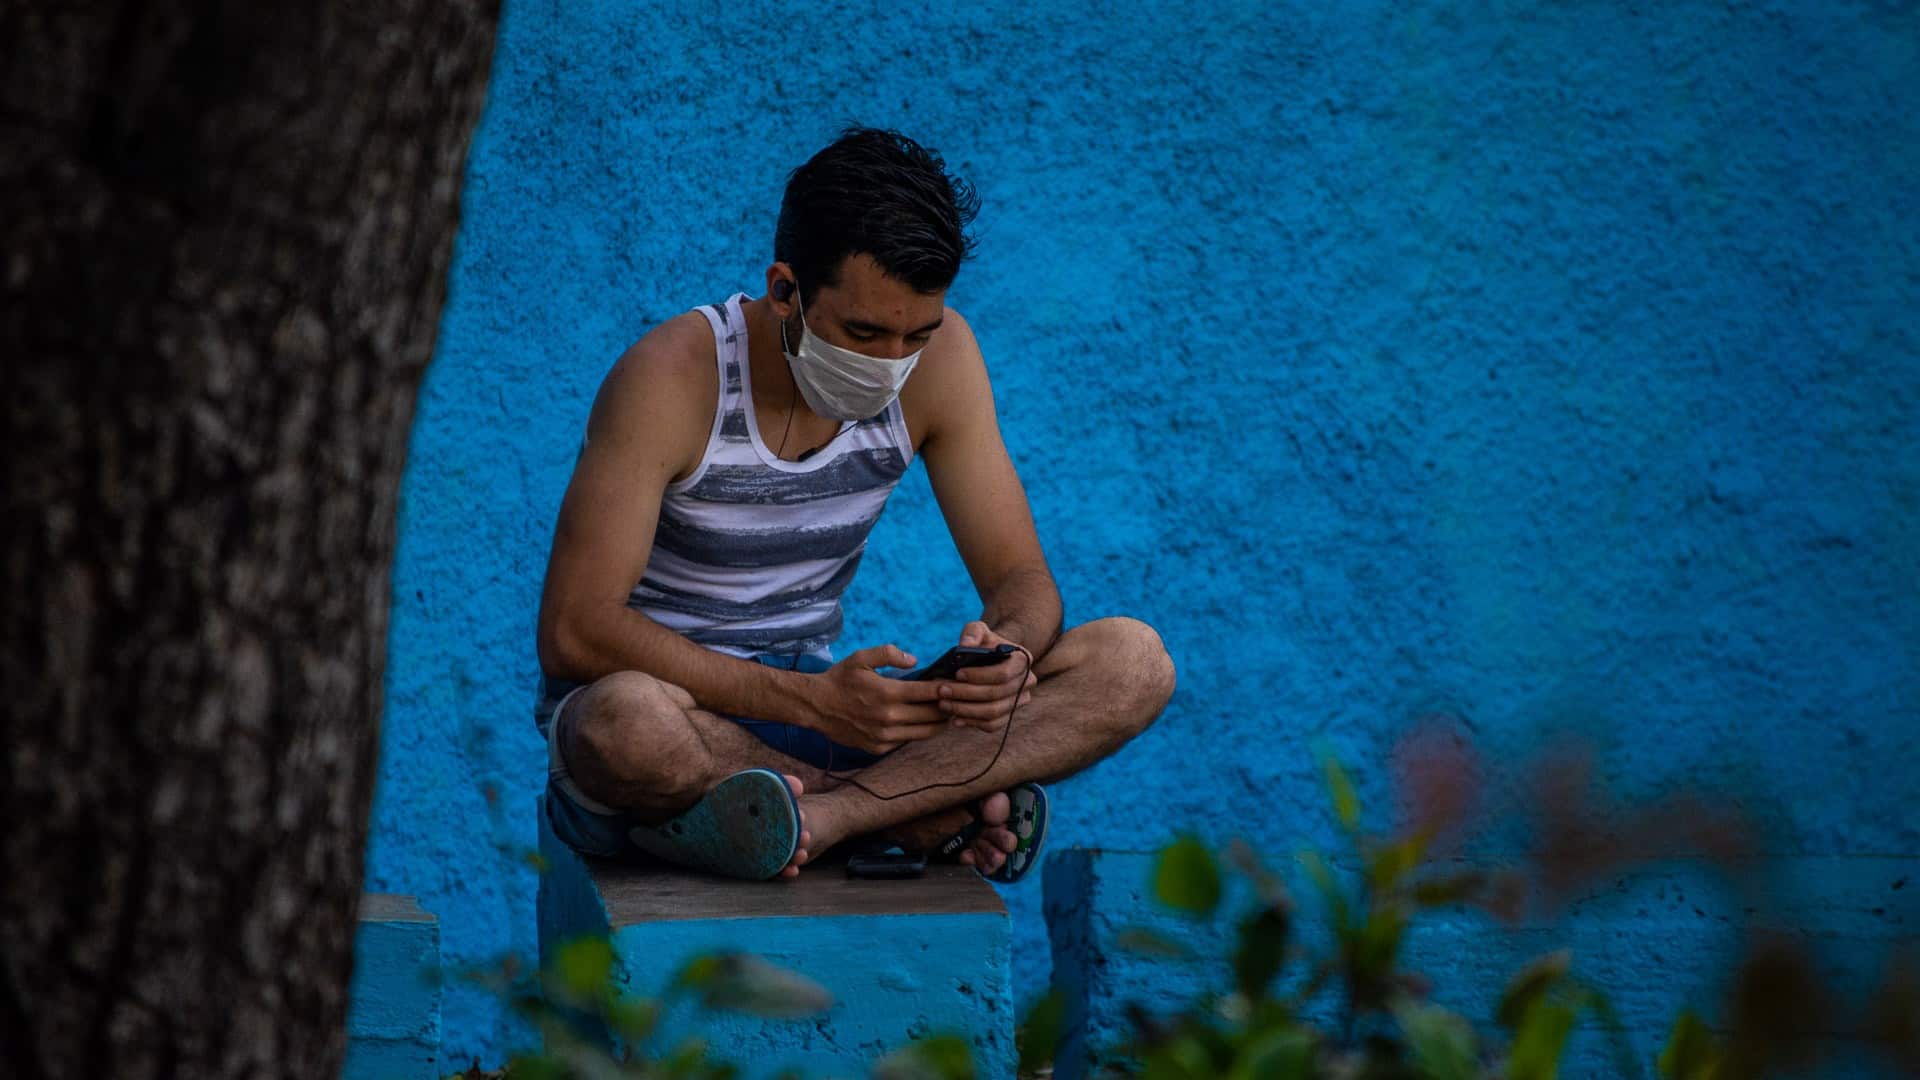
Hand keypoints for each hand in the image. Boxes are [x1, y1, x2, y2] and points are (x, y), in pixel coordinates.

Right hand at [809, 645, 946, 754]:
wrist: (815, 706)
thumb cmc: (840, 679)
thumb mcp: (861, 657)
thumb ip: (890, 653)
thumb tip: (914, 660)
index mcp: (888, 693)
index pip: (928, 693)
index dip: (946, 689)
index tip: (954, 684)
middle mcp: (889, 718)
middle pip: (932, 715)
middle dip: (947, 707)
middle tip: (955, 699)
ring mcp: (884, 736)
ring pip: (923, 733)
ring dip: (937, 723)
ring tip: (945, 714)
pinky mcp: (878, 747)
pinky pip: (906, 741)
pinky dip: (916, 732)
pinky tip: (920, 723)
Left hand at [937, 622, 1036, 732]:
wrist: (992, 660)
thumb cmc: (984, 644)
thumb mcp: (978, 631)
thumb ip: (972, 633)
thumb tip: (966, 645)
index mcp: (1022, 660)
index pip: (1003, 674)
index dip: (979, 676)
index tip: (957, 674)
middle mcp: (1027, 682)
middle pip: (995, 695)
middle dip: (965, 694)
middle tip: (942, 690)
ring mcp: (1020, 702)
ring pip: (993, 712)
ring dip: (965, 710)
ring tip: (944, 704)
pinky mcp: (1009, 715)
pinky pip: (992, 725)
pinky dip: (972, 723)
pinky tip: (954, 719)